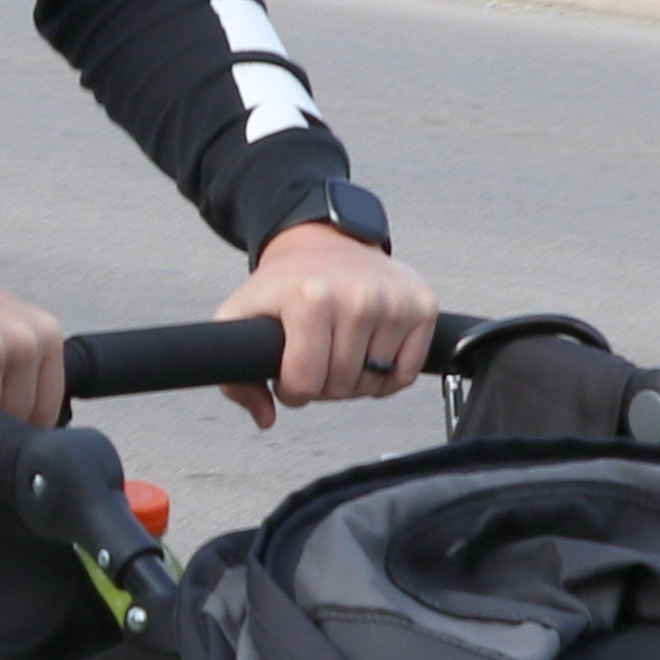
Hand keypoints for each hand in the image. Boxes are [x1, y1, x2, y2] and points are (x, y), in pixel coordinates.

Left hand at [213, 216, 436, 428]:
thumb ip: (237, 378)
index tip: (288, 371)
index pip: (304, 384)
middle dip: (322, 385)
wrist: (327, 242)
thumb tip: (266, 417)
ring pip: (373, 384)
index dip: (291, 390)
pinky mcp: (422, 306)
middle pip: (339, 388)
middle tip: (316, 357)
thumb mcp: (241, 316)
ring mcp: (394, 301)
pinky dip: (386, 377)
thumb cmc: (288, 282)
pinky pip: (405, 375)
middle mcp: (358, 297)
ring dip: (353, 381)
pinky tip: (368, 353)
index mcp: (312, 298)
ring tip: (340, 351)